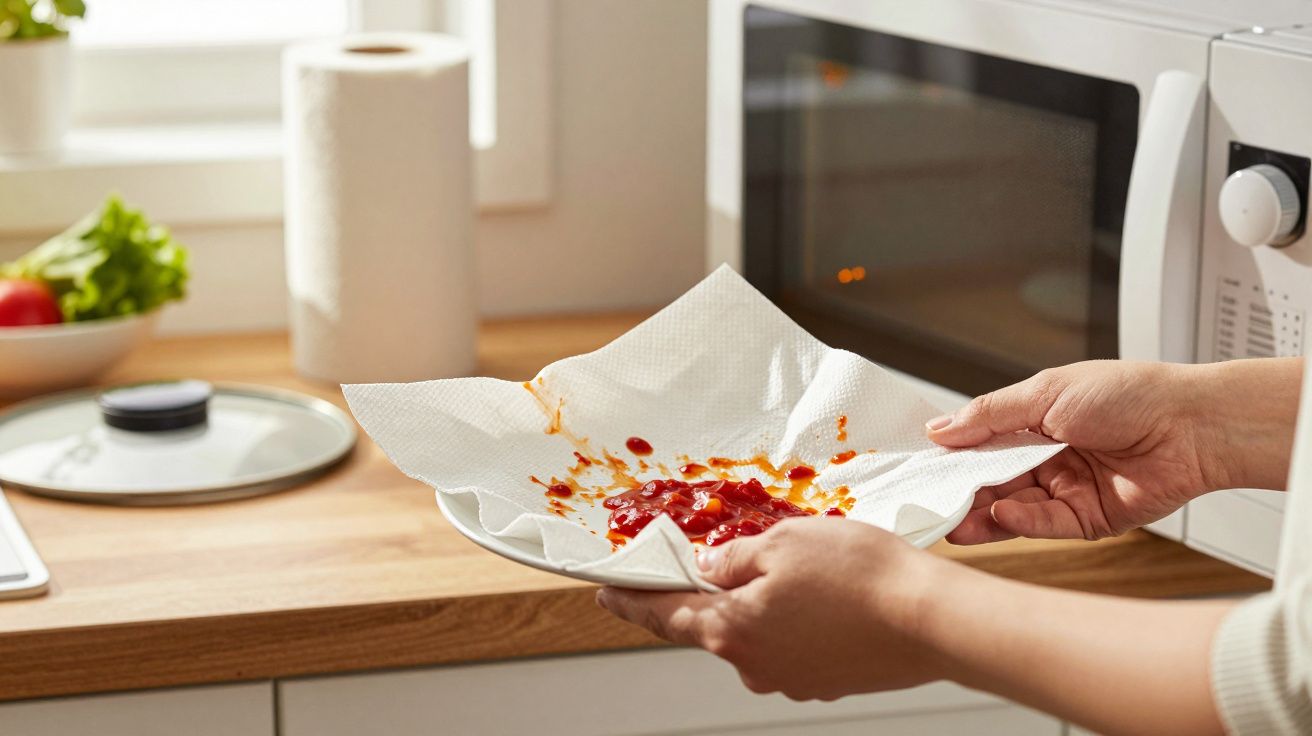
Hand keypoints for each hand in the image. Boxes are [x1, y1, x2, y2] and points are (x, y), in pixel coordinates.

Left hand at [596, 517, 947, 700]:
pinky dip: (796, 618)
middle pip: (713, 623)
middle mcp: (755, 663)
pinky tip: (822, 594)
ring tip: (799, 568)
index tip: (607, 593)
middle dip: (713, 592)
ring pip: (757, 632)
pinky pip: (792, 643)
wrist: (931, 620)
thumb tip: (710, 567)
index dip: (632, 600)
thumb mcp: (783, 542)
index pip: (664, 613)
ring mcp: (791, 676)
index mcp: (732, 630)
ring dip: (763, 602)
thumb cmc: (863, 577)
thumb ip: (734, 557)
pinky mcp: (825, 678)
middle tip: (719, 558)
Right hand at [927, 359, 1298, 542]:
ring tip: (954, 523)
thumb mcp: (1045, 391)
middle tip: (930, 505)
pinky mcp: (1087, 519)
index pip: (981, 446)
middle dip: (961, 494)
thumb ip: (989, 415)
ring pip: (1013, 509)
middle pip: (992, 482)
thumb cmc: (1131, 394)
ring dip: (982, 516)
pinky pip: (1045, 524)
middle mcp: (1048, 458)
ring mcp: (1066, 490)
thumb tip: (939, 429)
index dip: (952, 458)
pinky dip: (1021, 521)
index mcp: (1035, 422)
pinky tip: (1003, 514)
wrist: (1192, 425)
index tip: (921, 471)